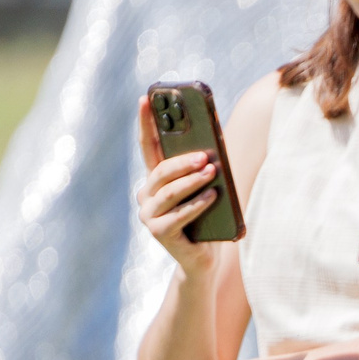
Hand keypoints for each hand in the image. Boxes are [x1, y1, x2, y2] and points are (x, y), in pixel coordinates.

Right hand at [136, 99, 226, 278]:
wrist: (203, 261)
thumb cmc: (206, 221)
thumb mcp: (204, 191)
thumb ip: (201, 171)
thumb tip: (212, 151)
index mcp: (155, 180)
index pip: (148, 146)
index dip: (146, 122)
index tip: (146, 98)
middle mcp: (147, 195)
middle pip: (161, 171)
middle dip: (182, 160)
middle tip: (205, 155)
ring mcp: (149, 215)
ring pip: (170, 192)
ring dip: (192, 181)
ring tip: (211, 172)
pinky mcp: (159, 233)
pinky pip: (179, 215)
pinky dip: (197, 205)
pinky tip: (212, 197)